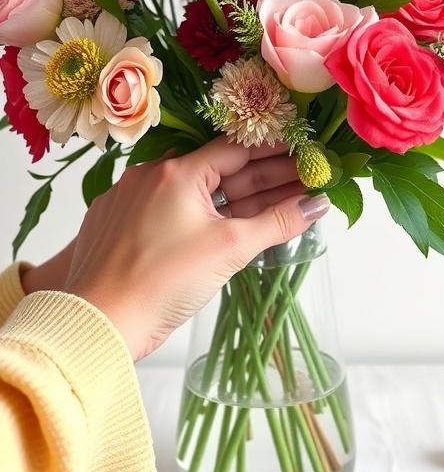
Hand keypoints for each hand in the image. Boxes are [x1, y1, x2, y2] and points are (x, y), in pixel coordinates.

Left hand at [20, 139, 309, 292]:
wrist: (99, 323)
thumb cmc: (160, 283)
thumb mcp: (229, 248)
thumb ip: (277, 222)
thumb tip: (317, 204)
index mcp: (175, 172)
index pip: (236, 149)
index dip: (274, 150)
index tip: (303, 151)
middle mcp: (150, 177)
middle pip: (219, 170)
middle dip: (264, 176)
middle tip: (304, 177)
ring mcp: (132, 201)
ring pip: (197, 193)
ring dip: (238, 198)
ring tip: (279, 202)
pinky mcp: (121, 227)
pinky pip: (172, 211)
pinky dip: (205, 216)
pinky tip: (230, 226)